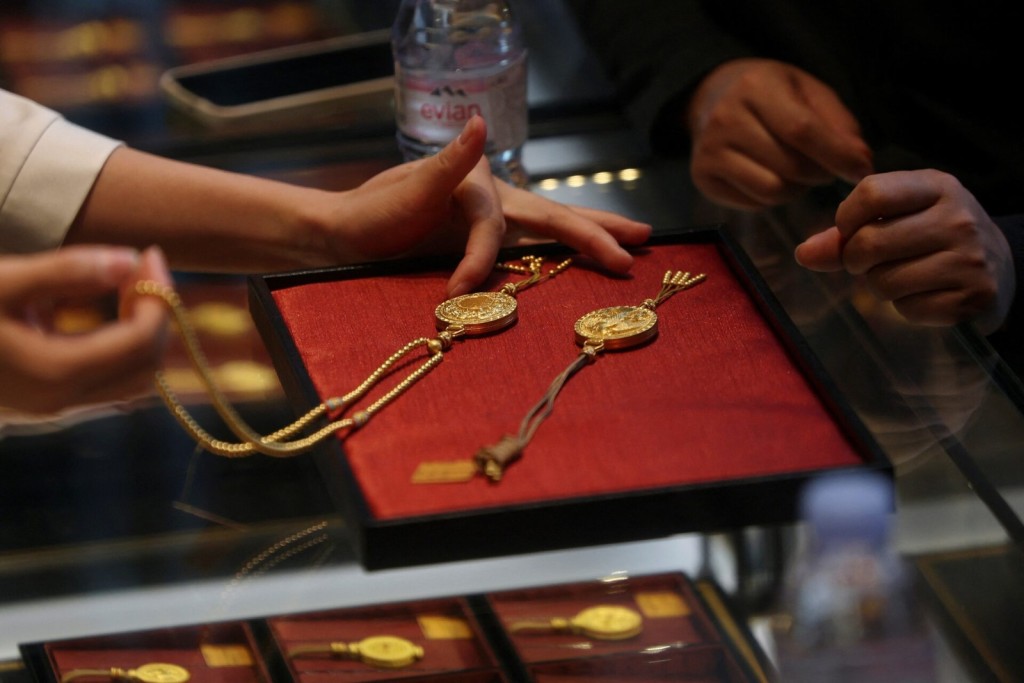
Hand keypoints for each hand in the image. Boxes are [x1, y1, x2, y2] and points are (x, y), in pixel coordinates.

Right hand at [0, 245, 171, 413]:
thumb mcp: (0, 282)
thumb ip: (66, 271)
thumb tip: (130, 260)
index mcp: (57, 372)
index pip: (142, 340)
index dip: (157, 294)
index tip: (149, 255)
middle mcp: (64, 399)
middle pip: (148, 364)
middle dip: (156, 314)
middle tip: (139, 267)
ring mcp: (56, 406)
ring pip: (133, 379)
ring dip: (141, 332)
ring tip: (122, 284)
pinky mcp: (47, 402)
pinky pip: (108, 380)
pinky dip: (120, 346)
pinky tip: (95, 308)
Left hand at [321, 116, 650, 295]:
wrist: (349, 234)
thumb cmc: (372, 213)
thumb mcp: (407, 189)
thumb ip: (449, 161)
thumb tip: (480, 124)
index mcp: (476, 186)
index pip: (495, 224)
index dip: (480, 258)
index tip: (454, 288)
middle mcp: (493, 200)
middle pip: (554, 214)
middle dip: (597, 231)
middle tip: (638, 244)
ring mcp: (493, 221)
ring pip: (552, 227)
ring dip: (592, 236)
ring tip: (628, 244)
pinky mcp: (486, 242)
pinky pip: (533, 247)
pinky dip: (562, 252)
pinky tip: (583, 256)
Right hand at [686, 58, 873, 209]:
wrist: (713, 96)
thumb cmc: (771, 92)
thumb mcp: (809, 91)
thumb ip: (839, 124)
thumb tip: (860, 163)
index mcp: (755, 87)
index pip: (801, 130)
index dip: (837, 155)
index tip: (861, 170)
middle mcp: (725, 119)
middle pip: (790, 167)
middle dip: (819, 174)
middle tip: (824, 167)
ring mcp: (709, 151)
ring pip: (772, 191)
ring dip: (796, 189)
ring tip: (796, 170)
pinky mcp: (702, 177)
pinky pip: (754, 203)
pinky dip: (772, 197)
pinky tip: (770, 175)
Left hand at [794, 170, 1014, 333]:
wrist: (1001, 267)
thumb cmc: (934, 236)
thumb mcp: (899, 217)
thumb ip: (846, 232)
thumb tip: (803, 254)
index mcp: (937, 186)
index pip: (870, 193)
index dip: (846, 219)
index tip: (851, 231)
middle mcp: (958, 218)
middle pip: (869, 243)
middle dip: (856, 260)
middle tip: (870, 263)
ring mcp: (969, 259)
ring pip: (883, 281)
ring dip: (880, 285)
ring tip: (904, 276)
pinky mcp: (973, 297)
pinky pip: (908, 309)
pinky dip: (906, 307)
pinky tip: (925, 294)